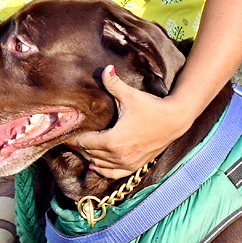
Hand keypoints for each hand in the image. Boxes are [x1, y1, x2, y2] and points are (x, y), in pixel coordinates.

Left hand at [75, 66, 191, 178]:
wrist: (175, 120)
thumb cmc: (152, 107)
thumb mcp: (130, 95)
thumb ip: (114, 83)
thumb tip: (106, 68)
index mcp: (113, 141)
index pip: (85, 142)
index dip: (74, 137)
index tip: (66, 132)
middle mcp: (118, 156)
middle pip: (90, 153)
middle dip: (80, 145)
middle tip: (72, 137)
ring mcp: (127, 163)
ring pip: (100, 164)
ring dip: (89, 156)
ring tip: (81, 147)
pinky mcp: (135, 166)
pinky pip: (113, 173)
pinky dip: (103, 170)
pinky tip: (95, 165)